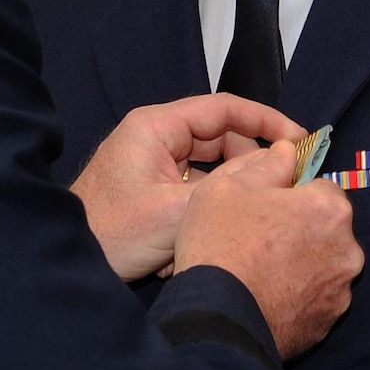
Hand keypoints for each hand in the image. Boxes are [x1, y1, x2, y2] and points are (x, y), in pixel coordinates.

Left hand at [72, 94, 301, 280]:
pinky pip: (192, 192)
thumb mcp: (179, 211)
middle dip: (247, 169)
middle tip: (279, 193)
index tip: (300, 142)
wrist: (69, 261)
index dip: (267, 122)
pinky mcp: (151, 189)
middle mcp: (156, 138)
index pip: (225, 108)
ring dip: (220, 200)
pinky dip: (200, 215)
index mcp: (157, 127)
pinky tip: (188, 246)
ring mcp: (153, 164)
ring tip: (220, 229)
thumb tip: (276, 170)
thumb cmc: (112, 232)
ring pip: (210, 171)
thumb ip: (230, 187)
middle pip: (222, 140)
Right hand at [173, 141, 361, 357]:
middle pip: (325, 228)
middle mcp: (347, 249)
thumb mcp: (229, 186)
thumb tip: (288, 151)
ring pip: (321, 264)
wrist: (216, 319)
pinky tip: (265, 296)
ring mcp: (340, 291)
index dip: (291, 193)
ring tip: (259, 271)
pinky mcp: (327, 323)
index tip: (264, 205)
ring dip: (301, 263)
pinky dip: (297, 295)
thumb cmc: (220, 245)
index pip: (320, 187)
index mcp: (329, 208)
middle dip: (300, 229)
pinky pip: (314, 298)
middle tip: (258, 238)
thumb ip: (268, 164)